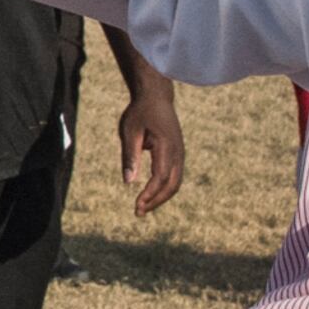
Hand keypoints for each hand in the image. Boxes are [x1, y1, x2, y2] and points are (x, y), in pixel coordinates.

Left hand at [116, 86, 186, 216]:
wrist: (156, 97)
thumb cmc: (140, 112)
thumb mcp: (129, 131)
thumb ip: (130, 156)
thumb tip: (128, 182)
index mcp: (166, 146)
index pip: (160, 177)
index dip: (149, 194)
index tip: (136, 205)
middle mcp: (178, 152)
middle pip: (172, 185)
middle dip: (156, 201)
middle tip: (138, 212)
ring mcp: (180, 153)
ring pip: (176, 183)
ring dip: (161, 197)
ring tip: (143, 207)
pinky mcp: (178, 154)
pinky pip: (175, 176)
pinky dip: (164, 189)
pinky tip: (150, 194)